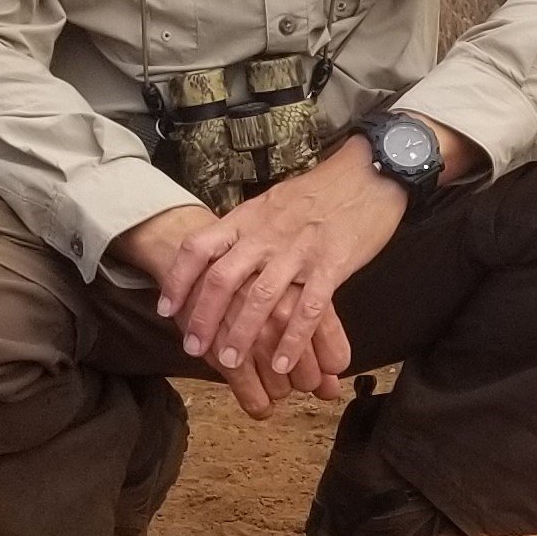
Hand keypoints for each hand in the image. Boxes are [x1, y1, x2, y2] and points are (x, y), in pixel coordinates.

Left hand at [121, 152, 400, 418]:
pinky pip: (307, 308)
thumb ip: (247, 230)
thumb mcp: (272, 202)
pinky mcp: (332, 265)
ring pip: (261, 297)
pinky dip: (292, 339)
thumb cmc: (321, 192)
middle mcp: (267, 235)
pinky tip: (281, 362)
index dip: (179, 280)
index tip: (166, 309)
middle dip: (203, 317)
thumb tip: (220, 253)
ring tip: (230, 362)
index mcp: (248, 219)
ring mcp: (299, 251)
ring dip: (242, 333)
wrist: (370, 173)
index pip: (199, 247)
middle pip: (223, 278)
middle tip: (193, 348)